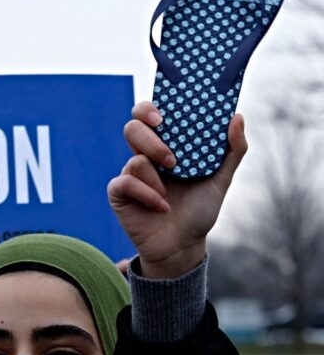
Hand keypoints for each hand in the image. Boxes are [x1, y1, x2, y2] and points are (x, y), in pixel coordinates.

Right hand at [107, 101, 246, 278]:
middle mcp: (145, 156)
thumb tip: (236, 117)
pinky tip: (161, 206)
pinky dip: (147, 194)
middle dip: (151, 140)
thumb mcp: (220, 180)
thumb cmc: (199, 211)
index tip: (163, 115)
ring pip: (133, 158)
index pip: (150, 116)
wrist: (182, 245)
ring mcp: (131, 174)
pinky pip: (126, 182)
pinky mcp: (119, 193)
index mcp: (166, 146)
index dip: (149, 108)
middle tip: (171, 159)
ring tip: (169, 191)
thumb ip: (232, 150)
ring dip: (156, 175)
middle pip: (133, 128)